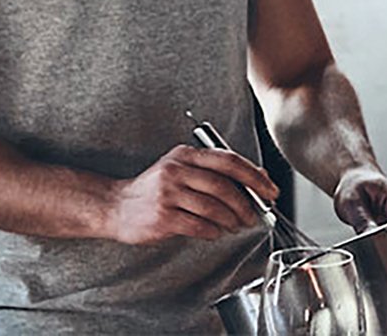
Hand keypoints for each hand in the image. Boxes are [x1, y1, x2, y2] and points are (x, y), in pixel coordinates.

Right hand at [106, 145, 279, 244]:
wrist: (116, 205)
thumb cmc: (153, 189)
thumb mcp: (179, 169)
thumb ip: (211, 171)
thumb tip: (253, 181)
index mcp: (185, 155)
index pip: (228, 161)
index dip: (254, 176)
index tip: (270, 190)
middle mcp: (176, 170)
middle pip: (224, 185)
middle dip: (247, 203)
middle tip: (256, 215)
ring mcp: (168, 194)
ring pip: (214, 208)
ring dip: (232, 220)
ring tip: (237, 225)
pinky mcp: (163, 217)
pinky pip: (199, 226)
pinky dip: (214, 231)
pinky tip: (216, 232)